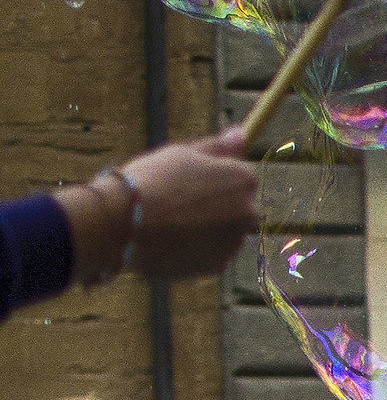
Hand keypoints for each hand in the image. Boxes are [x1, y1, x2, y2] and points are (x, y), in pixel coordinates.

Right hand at [122, 128, 258, 278]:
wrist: (125, 223)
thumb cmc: (151, 180)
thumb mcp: (183, 153)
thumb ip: (218, 147)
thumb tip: (242, 134)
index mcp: (243, 180)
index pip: (241, 178)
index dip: (213, 179)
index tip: (189, 181)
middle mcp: (248, 213)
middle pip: (237, 208)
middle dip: (216, 207)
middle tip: (177, 204)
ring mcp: (234, 242)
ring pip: (224, 234)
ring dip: (206, 229)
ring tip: (169, 222)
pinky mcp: (218, 265)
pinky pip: (210, 255)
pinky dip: (195, 250)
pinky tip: (169, 240)